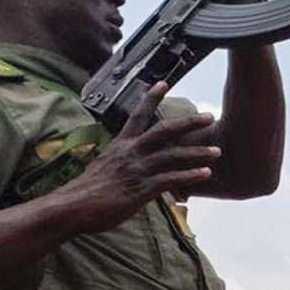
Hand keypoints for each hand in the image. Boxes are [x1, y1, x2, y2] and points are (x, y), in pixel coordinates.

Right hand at [57, 85, 219, 232]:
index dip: (151, 98)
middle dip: (189, 122)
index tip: (164, 82)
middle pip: (164, 130)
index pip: (138, 114)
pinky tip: (206, 174)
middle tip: (209, 116)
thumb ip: (122, 161)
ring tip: (216, 151)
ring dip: (197, 153)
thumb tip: (131, 164)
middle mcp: (131, 152)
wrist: (73, 207)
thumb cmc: (87, 191)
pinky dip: (190, 176)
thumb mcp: (104, 167)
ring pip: (173, 155)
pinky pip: (171, 179)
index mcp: (121, 144)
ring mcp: (138, 169)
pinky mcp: (142, 189)